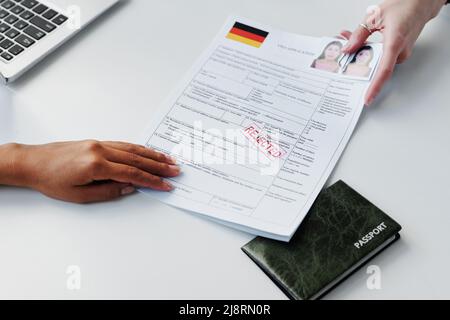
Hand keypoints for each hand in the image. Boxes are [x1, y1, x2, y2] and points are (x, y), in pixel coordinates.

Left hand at [0, 141, 179, 202]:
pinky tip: (148, 152)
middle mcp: (100, 151)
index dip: (152, 180)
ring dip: (152, 155)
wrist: (34, 162)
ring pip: (133, 149)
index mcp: (96, 165)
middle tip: (175, 170)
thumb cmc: (51, 180)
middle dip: (159, 166)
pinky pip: (124, 144)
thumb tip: (130, 187)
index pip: (133, 174)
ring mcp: (99, 144)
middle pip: (137, 159)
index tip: (166, 185)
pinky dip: (139, 148)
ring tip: (168, 159)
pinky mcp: (97, 142)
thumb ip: (109, 191)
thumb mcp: (80, 196)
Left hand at [341, 0, 445, 104]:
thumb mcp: (375, 16)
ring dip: (361, 54)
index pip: (384, 70)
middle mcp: (400, 51)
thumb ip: (359, 34)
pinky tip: (360, 41)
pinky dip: (369, 51)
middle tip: (341, 53)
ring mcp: (401, 54)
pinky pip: (382, 58)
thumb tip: (348, 49)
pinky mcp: (399, 53)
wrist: (422, 3)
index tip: (367, 98)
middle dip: (355, 62)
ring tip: (347, 38)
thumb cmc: (404, 5)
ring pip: (376, 62)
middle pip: (374, 66)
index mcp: (395, 42)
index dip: (375, 86)